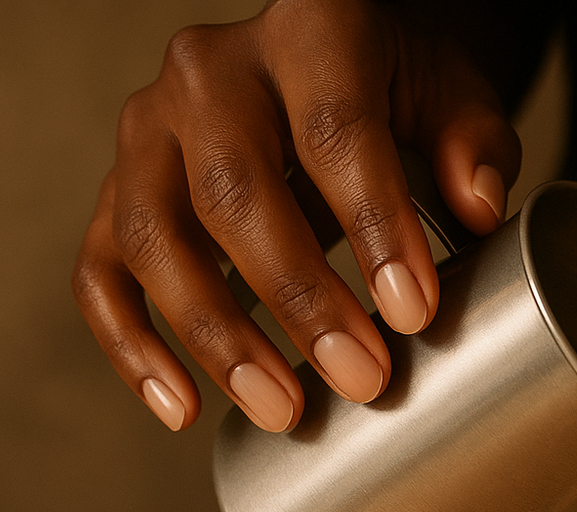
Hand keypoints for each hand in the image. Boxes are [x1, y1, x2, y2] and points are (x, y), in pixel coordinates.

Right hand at [72, 0, 520, 431]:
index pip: (334, 129)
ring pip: (151, 235)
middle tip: (360, 378)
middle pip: (233, 190)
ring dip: (215, 336)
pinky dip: (132, 346)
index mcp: (307, 31)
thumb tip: (477, 207)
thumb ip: (475, 142)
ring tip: (281, 409)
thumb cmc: (389, 93)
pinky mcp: (115, 191)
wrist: (319, 76)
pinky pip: (99, 273)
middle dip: (299, 298)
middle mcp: (210, 72)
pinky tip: (180, 407)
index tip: (412, 311)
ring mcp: (148, 131)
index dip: (373, 224)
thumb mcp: (450, 93)